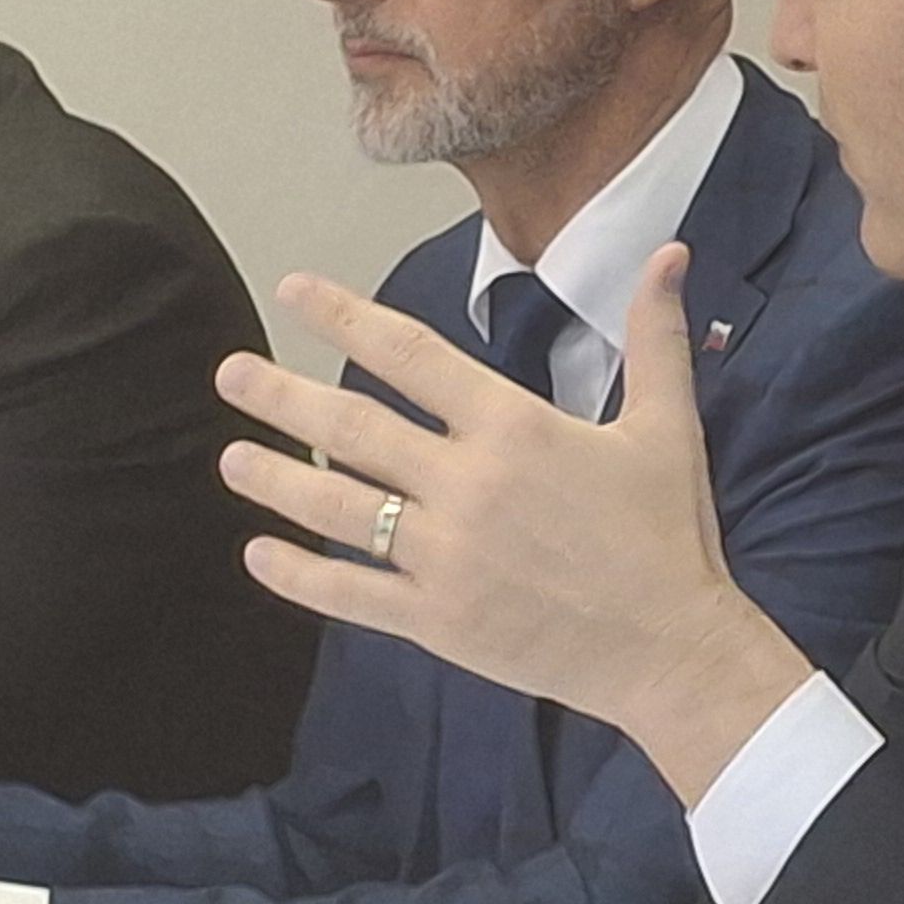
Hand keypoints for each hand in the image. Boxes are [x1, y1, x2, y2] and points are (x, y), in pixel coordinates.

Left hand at [216, 248, 810, 802]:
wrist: (673, 650)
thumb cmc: (668, 537)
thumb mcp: (667, 427)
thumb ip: (656, 338)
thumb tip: (671, 253)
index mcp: (513, 428)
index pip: (410, 355)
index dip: (345, 317)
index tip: (295, 291)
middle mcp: (467, 486)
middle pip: (352, 429)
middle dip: (281, 397)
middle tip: (231, 374)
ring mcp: (445, 557)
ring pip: (339, 509)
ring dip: (276, 481)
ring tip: (230, 458)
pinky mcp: (437, 621)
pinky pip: (352, 594)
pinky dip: (301, 575)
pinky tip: (260, 554)